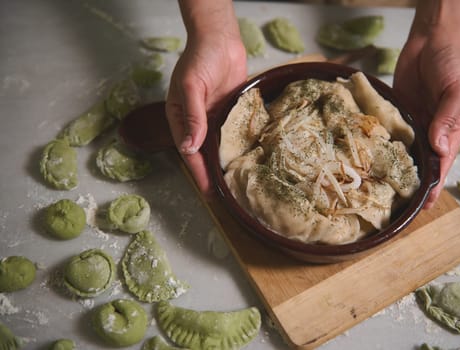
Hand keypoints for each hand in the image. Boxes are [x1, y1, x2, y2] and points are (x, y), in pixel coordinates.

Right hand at [166, 31, 246, 195]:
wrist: (221, 39)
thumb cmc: (200, 58)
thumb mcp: (192, 86)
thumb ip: (192, 116)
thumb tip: (190, 147)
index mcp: (180, 118)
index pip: (189, 152)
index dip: (198, 173)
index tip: (207, 192)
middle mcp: (197, 122)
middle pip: (203, 154)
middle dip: (211, 175)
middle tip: (224, 197)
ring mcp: (214, 118)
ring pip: (219, 147)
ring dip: (225, 165)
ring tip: (237, 185)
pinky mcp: (231, 113)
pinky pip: (234, 134)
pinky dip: (239, 147)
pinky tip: (247, 160)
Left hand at [394, 23, 459, 208]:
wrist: (428, 44)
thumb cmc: (449, 65)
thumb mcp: (455, 90)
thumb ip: (447, 118)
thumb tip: (438, 147)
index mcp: (449, 132)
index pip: (441, 165)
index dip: (434, 185)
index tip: (424, 204)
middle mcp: (429, 133)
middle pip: (420, 164)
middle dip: (411, 184)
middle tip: (397, 206)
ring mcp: (411, 126)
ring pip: (402, 153)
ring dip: (393, 169)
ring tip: (379, 189)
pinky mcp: (394, 116)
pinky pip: (387, 135)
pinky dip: (380, 147)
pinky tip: (368, 160)